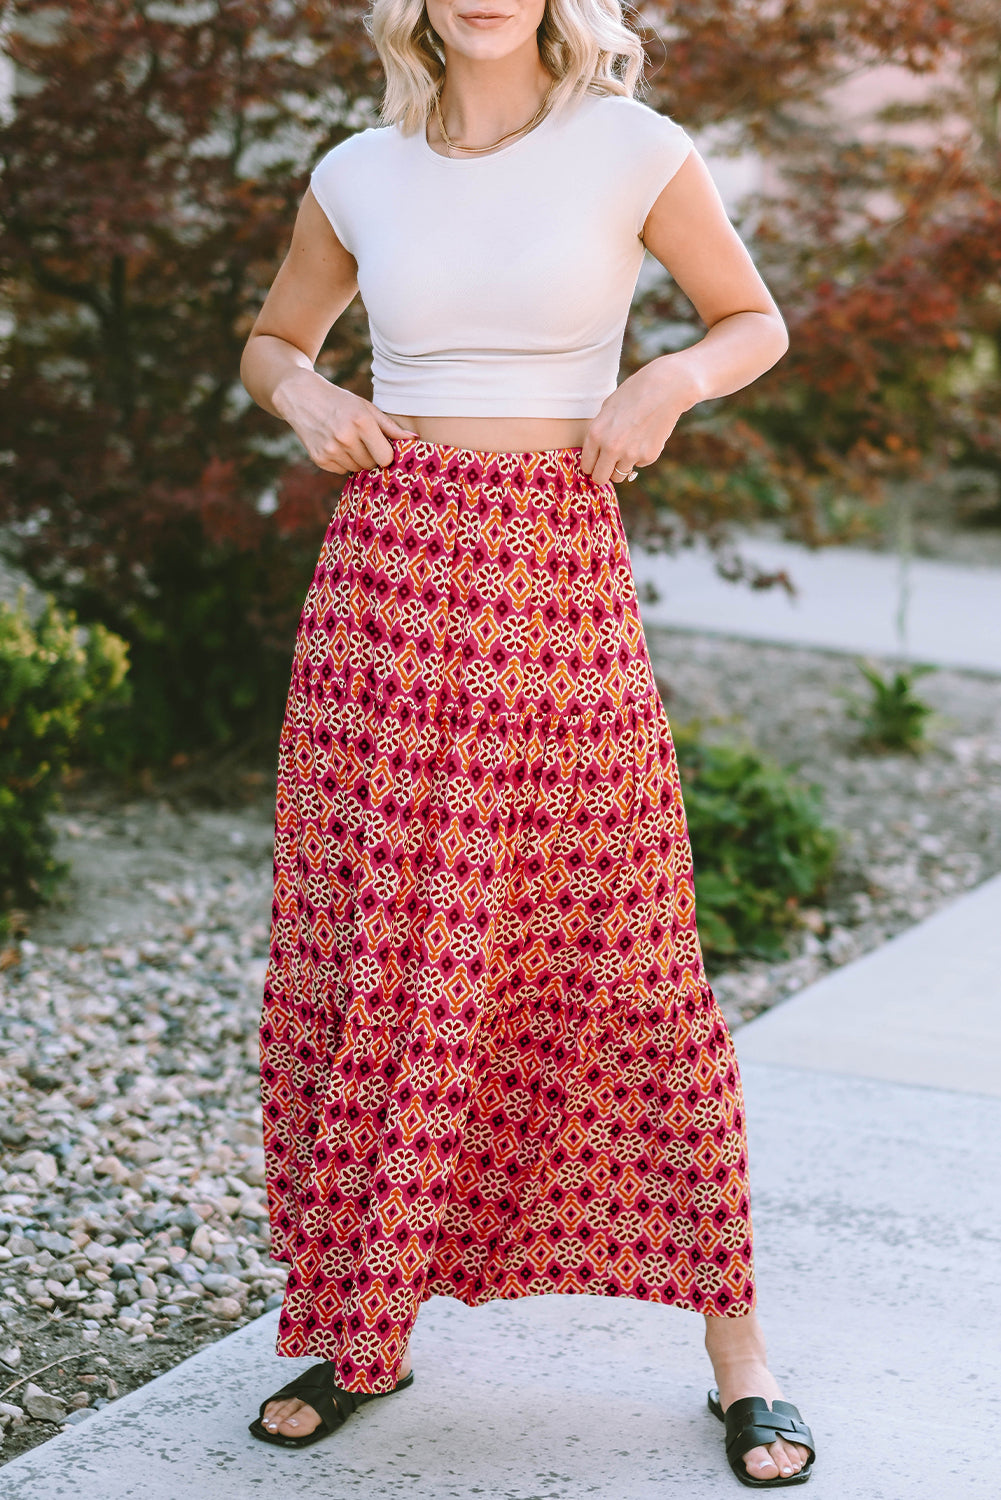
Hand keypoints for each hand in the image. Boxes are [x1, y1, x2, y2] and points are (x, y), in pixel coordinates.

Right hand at [273, 368, 416, 472]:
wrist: (301, 397)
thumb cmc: (341, 402)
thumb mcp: (366, 408)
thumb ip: (390, 426)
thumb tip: (415, 440)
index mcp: (362, 422)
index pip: (386, 457)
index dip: (386, 453)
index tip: (382, 445)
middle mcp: (346, 438)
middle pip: (372, 465)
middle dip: (372, 456)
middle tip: (362, 440)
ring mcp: (331, 450)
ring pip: (357, 469)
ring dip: (357, 459)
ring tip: (348, 440)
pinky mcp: (319, 459)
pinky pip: (342, 470)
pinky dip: (342, 461)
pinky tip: (335, 444)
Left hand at [580, 357, 699, 487]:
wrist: (665, 389)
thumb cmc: (633, 394)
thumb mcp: (607, 410)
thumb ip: (599, 434)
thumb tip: (596, 456)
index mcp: (596, 434)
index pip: (586, 466)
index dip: (590, 466)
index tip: (595, 464)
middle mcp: (611, 447)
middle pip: (600, 478)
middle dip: (602, 474)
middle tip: (607, 466)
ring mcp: (630, 454)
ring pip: (619, 476)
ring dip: (621, 466)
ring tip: (628, 446)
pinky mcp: (648, 457)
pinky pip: (638, 465)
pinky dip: (640, 456)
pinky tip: (646, 436)